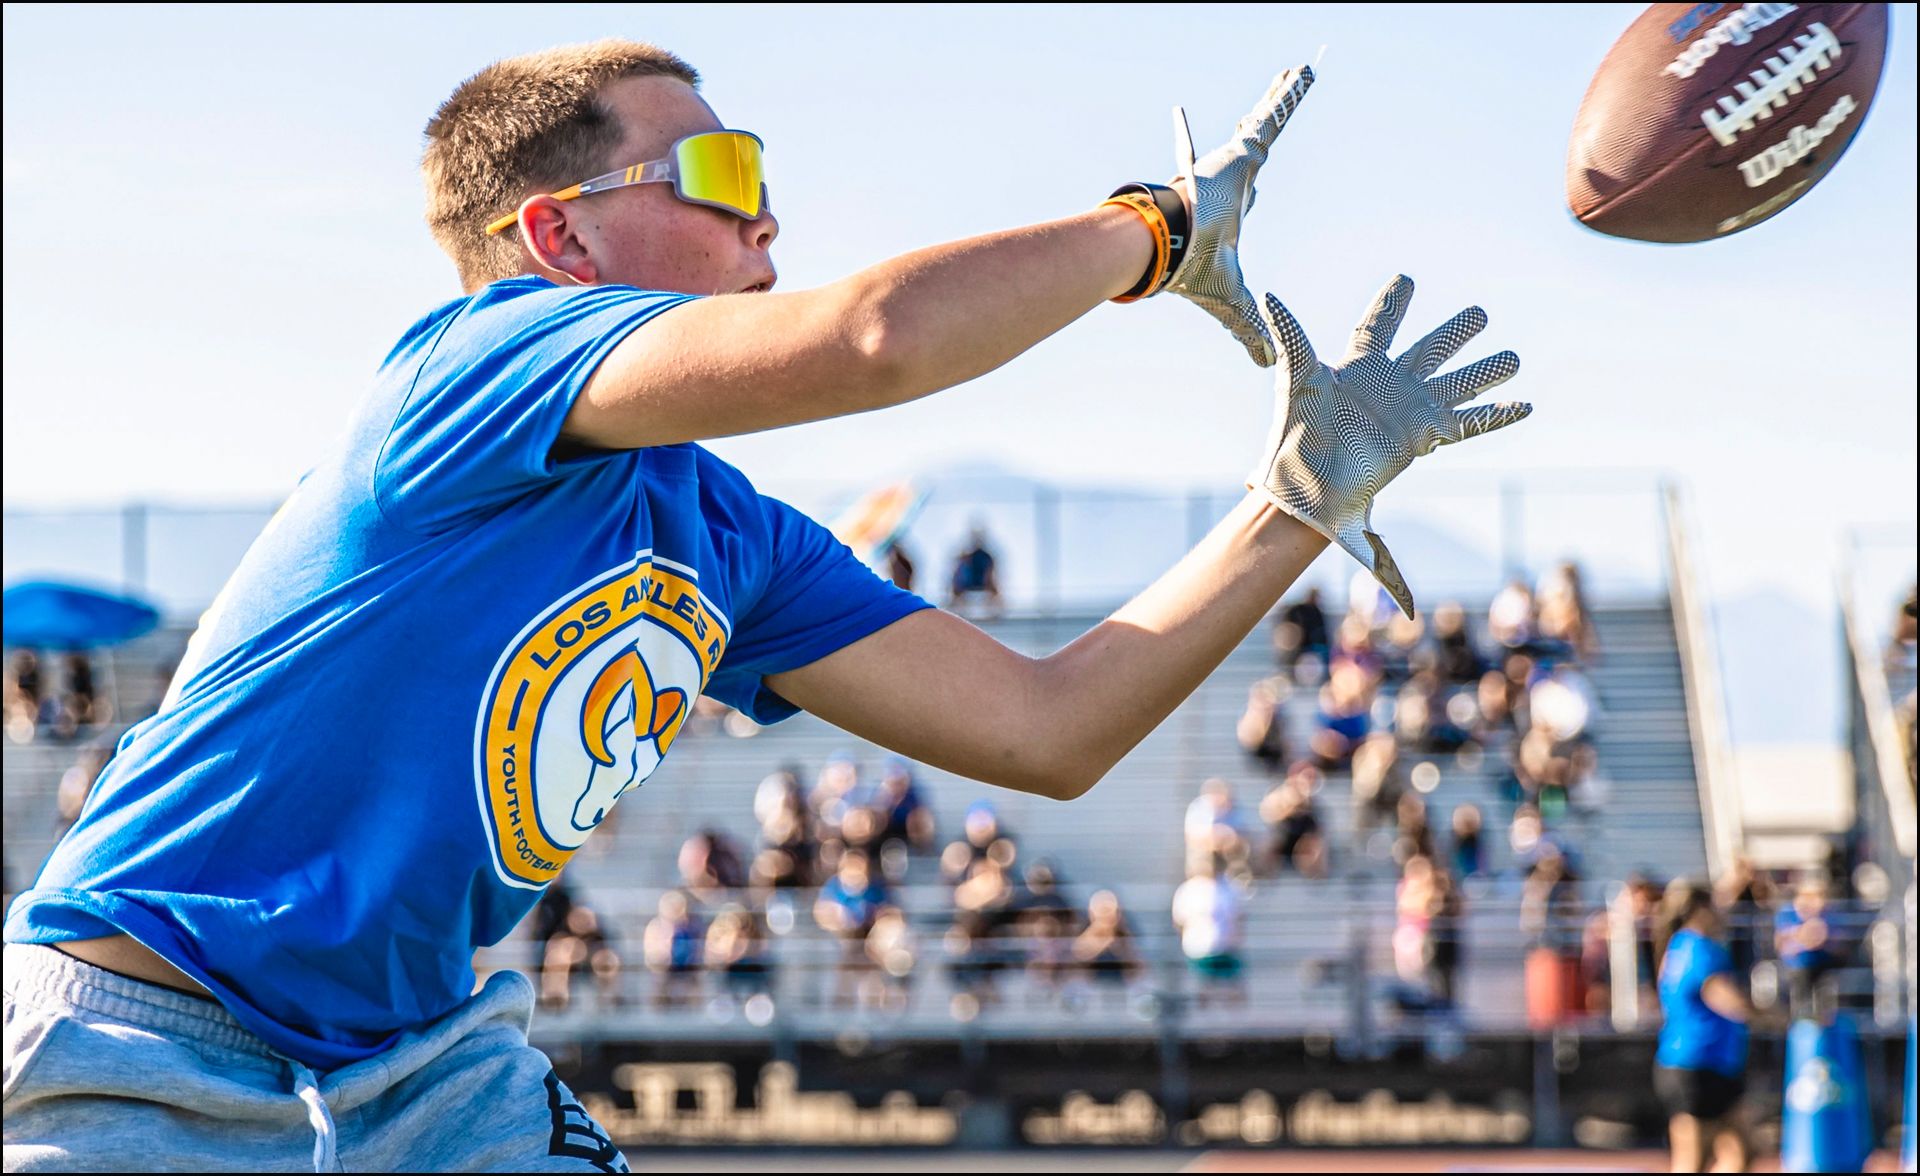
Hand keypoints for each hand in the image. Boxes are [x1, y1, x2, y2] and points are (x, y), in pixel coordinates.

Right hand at [1163, 66, 1314, 366]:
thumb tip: (1265, 366)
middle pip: (1254, 152)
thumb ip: (1250, 330)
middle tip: (1265, 122)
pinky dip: (1288, 94)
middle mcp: (1232, 184)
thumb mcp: (1235, 304)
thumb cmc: (1195, 274)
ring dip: (1282, 98)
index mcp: (1226, 215)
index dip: (1248, 192)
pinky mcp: (1245, 150)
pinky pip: (1274, 116)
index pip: (1242, 200)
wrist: (1173, 247)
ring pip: (1266, 124)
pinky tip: (1303, 71)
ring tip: (1297, 73)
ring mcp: (1238, 165)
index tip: (1253, 187)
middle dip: (1261, 131)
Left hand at [1249, 275, 1531, 617]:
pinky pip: (1469, 424)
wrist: (1307, 487)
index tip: (1406, 280)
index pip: (1379, 326)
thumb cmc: (1296, 435)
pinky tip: (1524, 406)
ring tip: (1514, 358)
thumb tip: (1268, 295)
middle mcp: (1389, 386)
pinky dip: (1497, 416)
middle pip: (1430, 351)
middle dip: (1455, 332)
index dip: (1392, 304)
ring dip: (1485, 371)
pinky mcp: (1423, 438)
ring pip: (1457, 384)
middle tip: (1480, 313)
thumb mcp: (1297, 377)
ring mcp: (1409, 411)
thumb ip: (1291, 335)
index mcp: (1358, 367)